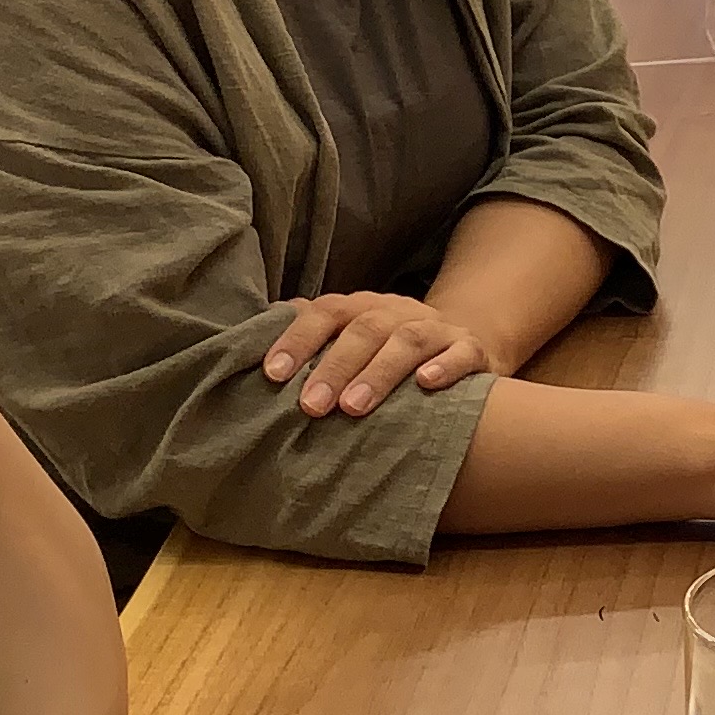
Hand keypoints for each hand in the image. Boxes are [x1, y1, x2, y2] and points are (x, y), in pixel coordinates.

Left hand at [263, 293, 498, 419]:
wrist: (463, 343)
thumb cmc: (386, 354)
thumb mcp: (348, 344)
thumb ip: (308, 343)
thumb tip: (244, 347)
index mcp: (360, 308)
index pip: (324, 313)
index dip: (297, 340)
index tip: (272, 375)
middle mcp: (395, 311)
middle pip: (363, 329)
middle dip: (334, 367)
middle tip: (310, 406)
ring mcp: (435, 328)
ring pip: (407, 340)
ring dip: (379, 372)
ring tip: (354, 407)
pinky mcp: (471, 350)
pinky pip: (461, 353)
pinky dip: (445, 367)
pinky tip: (426, 385)